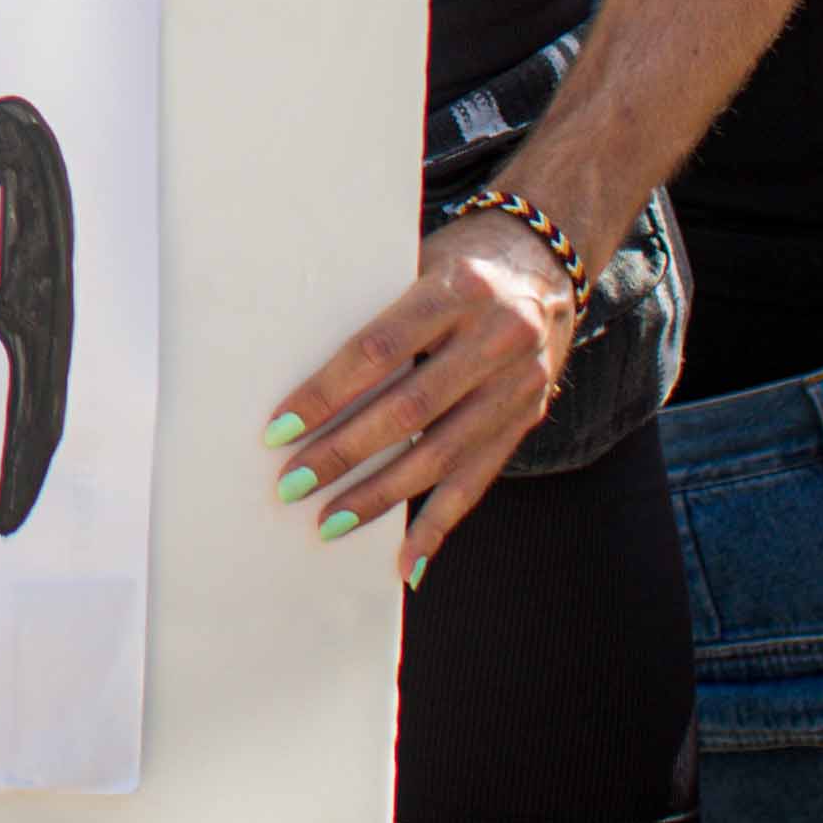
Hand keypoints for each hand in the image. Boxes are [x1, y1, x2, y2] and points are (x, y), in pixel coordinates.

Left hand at [267, 209, 580, 578]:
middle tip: (293, 483)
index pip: (379, 348)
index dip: (327, 392)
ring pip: (442, 454)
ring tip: (330, 522)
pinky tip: (405, 562)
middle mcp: (498, 337)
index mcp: (459, 288)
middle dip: (345, 452)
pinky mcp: (527, 418)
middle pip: (409, 409)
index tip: (279, 427)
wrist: (542, 263)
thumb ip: (375, 306)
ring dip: (382, 496)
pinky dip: (439, 525)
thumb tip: (286, 357)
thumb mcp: (417, 261)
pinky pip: (477, 480)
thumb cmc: (457, 263)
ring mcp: (519, 384)